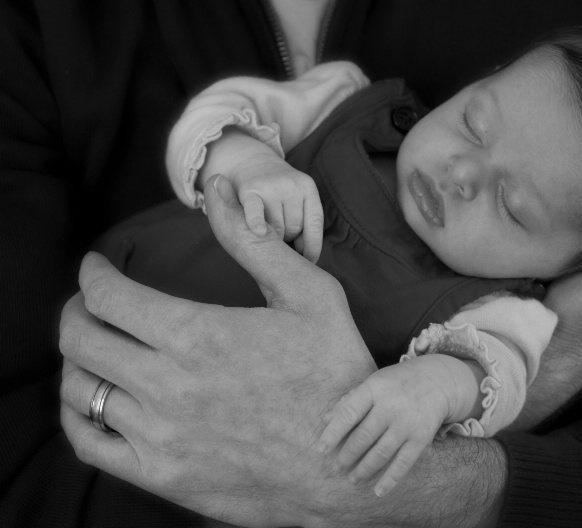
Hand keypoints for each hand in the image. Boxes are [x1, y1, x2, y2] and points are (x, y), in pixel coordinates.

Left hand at [59, 174, 374, 526]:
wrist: (345, 465)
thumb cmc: (336, 375)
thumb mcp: (311, 296)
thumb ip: (254, 243)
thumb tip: (219, 190)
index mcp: (199, 335)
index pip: (108, 295)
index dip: (93, 273)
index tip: (97, 268)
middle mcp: (168, 386)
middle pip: (80, 339)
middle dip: (76, 310)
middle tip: (90, 304)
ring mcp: (160, 435)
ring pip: (81, 390)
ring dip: (80, 360)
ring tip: (99, 348)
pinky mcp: (161, 475)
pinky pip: (89, 443)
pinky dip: (79, 415)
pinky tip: (98, 400)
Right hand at [231, 156, 322, 261]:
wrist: (250, 161)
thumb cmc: (277, 190)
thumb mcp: (297, 196)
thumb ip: (305, 222)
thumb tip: (305, 256)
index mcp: (308, 187)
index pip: (315, 222)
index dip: (313, 246)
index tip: (309, 261)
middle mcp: (291, 185)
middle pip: (295, 228)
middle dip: (288, 237)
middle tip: (278, 231)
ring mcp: (270, 187)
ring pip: (276, 228)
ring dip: (272, 236)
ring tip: (266, 227)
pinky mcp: (249, 191)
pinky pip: (255, 212)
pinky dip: (257, 223)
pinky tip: (260, 233)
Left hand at [316, 355, 454, 496]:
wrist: (437, 380)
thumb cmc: (396, 384)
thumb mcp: (373, 384)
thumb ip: (350, 401)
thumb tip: (325, 420)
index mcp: (375, 389)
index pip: (349, 413)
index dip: (333, 433)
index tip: (320, 450)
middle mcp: (391, 406)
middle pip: (363, 437)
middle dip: (347, 456)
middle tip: (336, 468)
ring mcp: (407, 423)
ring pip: (380, 453)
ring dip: (364, 470)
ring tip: (352, 479)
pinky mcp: (421, 437)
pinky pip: (403, 462)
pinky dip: (390, 479)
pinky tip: (378, 491)